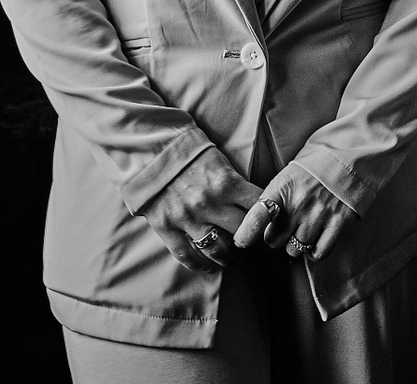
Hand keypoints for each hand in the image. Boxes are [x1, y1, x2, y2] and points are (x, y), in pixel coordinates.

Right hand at [139, 145, 265, 272]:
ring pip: (216, 250)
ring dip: (227, 258)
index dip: (266, 217)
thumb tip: (251, 202)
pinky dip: (199, 265)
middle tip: (250, 244)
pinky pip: (186, 255)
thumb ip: (233, 183)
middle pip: (241, 232)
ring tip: (232, 260)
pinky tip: (208, 267)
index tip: (267, 223)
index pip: (258, 207)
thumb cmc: (188, 150)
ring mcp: (187, 217)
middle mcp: (210, 203)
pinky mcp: (166, 227)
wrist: (150, 149)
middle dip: (249, 240)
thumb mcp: (219, 160)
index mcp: (227, 183)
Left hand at [236, 161, 357, 262]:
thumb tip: (254, 227)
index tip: (241, 242)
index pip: (256, 218)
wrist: (350, 156)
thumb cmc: (313, 169)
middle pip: (273, 241)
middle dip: (276, 238)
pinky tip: (317, 238)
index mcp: (282, 188)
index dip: (245, 235)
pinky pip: (318, 253)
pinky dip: (316, 251)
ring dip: (296, 244)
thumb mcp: (287, 176)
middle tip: (286, 228)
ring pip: (294, 250)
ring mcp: (320, 214)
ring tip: (305, 229)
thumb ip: (272, 200)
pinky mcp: (339, 223)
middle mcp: (299, 203)